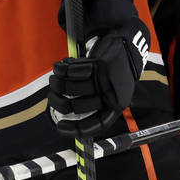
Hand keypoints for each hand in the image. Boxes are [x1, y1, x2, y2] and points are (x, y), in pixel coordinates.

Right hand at [47, 18, 149, 136]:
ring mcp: (106, 80)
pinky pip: (75, 70)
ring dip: (58, 84)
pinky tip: (58, 68)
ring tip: (53, 80)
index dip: (75, 129)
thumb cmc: (114, 75)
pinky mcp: (101, 64)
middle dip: (59, 102)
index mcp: (115, 108)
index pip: (95, 125)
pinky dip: (63, 70)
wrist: (127, 50)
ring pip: (74, 88)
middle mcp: (112, 96)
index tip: (59, 125)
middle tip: (52, 96)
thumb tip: (73, 126)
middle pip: (78, 106)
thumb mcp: (111, 93)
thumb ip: (95, 106)